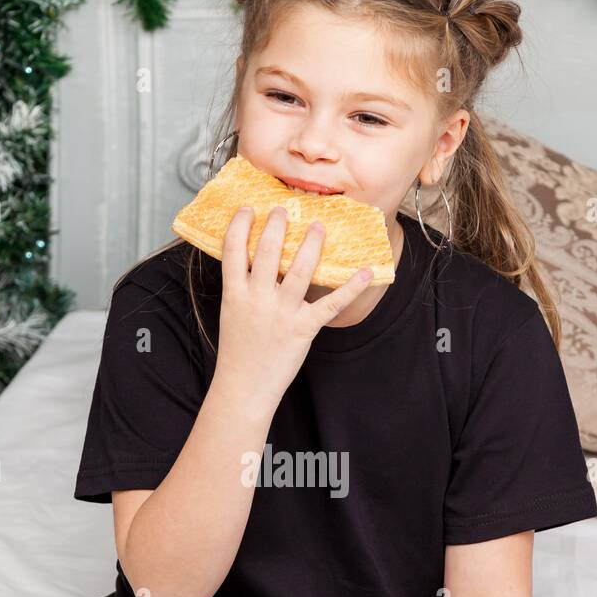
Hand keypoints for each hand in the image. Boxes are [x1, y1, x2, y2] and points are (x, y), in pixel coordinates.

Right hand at [215, 204, 376, 411]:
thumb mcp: (231, 314)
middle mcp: (257, 298)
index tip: (248, 209)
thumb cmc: (238, 352)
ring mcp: (281, 313)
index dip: (241, 225)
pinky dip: (352, 287)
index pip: (234, 250)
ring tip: (318, 226)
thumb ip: (242, 288)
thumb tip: (256, 264)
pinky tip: (365, 272)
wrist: (244, 387)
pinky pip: (332, 303)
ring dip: (312, 243)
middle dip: (278, 225)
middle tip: (285, 209)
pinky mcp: (303, 328)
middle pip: (269, 251)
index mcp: (235, 294)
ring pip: (300, 269)